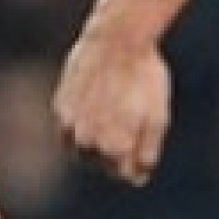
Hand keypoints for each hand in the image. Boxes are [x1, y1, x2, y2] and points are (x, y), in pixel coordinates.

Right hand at [55, 22, 171, 187]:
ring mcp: (70, 126)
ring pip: (81, 149)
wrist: (117, 39)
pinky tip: (98, 101)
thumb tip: (137, 180)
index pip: (123, 174)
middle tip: (128, 121)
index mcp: (114, 149)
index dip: (135, 161)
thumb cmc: (144, 78)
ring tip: (112, 112)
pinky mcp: (60, 108)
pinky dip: (82, 122)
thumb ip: (147, 154)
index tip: (142, 139)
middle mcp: (87, 142)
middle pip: (101, 163)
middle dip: (114, 151)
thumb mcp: (158, 118)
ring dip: (96, 140)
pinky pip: (70, 128)